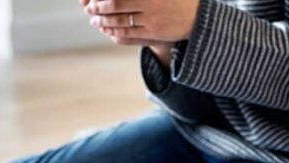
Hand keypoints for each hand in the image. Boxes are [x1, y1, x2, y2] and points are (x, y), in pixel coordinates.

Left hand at [84, 0, 200, 42]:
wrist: (198, 15)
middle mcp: (150, 2)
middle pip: (115, 5)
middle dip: (98, 9)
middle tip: (89, 9)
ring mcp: (152, 18)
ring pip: (120, 21)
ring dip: (104, 22)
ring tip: (95, 21)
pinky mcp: (154, 32)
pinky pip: (129, 34)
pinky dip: (115, 32)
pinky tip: (108, 30)